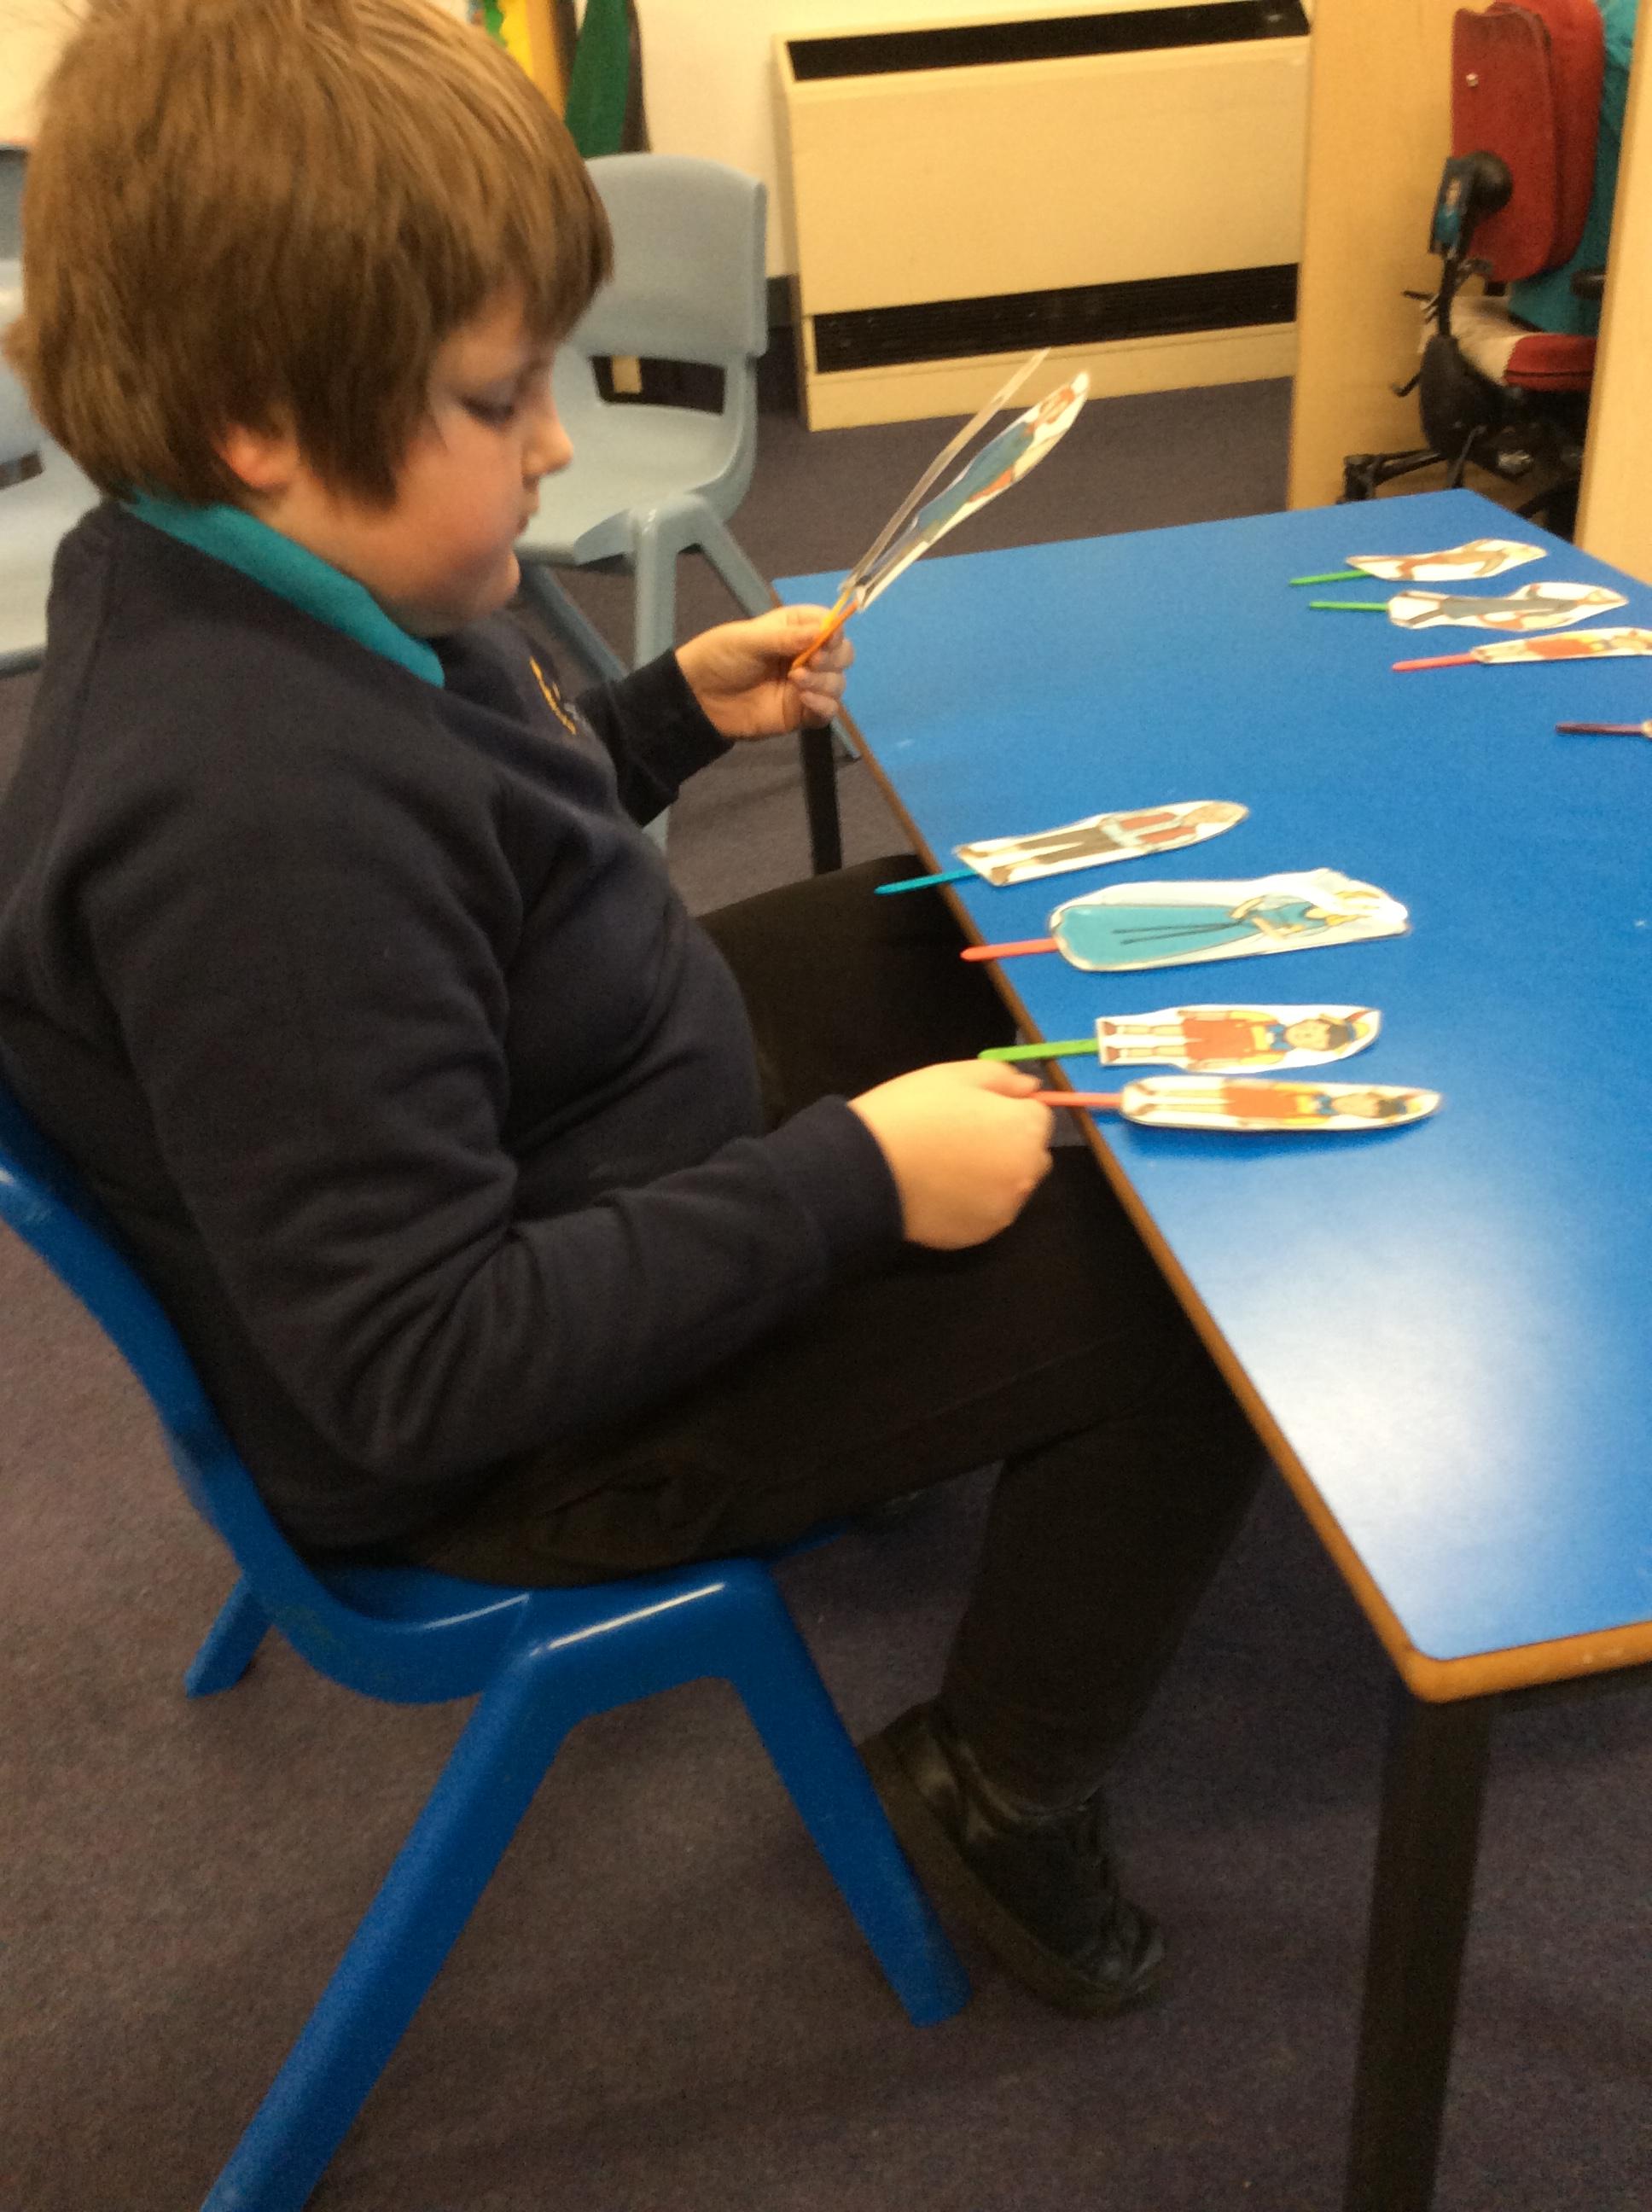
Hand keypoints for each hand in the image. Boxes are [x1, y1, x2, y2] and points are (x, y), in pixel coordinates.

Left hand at [675, 606, 851, 739]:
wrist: (699, 698)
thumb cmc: (720, 657)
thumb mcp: (748, 640)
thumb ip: (786, 637)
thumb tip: (823, 630)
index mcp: (795, 629)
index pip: (830, 624)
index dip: (835, 630)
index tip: (828, 638)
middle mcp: (806, 655)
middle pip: (843, 654)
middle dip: (834, 657)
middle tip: (813, 661)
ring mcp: (806, 685)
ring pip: (838, 683)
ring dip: (825, 681)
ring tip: (796, 681)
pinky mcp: (801, 713)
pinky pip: (827, 711)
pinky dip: (824, 705)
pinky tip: (805, 700)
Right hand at [848, 1061, 1054, 1249]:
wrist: (867, 1168)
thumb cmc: (913, 1111)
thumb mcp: (957, 1075)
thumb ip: (1004, 1078)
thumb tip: (1032, 1088)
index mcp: (1026, 1131)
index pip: (1039, 1115)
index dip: (1009, 1109)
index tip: (975, 1109)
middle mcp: (1027, 1175)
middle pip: (1032, 1154)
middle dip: (1011, 1144)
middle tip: (963, 1136)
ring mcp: (1005, 1209)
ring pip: (1011, 1185)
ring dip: (994, 1175)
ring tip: (948, 1165)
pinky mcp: (980, 1234)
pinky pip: (988, 1211)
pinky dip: (974, 1201)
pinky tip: (941, 1189)